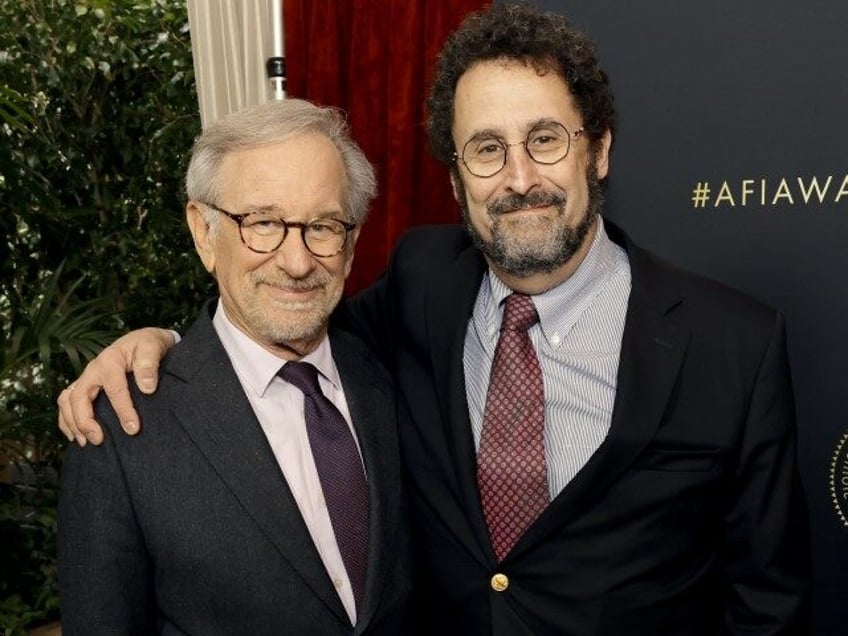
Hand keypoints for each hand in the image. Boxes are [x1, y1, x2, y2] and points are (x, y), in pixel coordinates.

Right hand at [57, 328, 175, 445]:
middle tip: (99, 440)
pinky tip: (75, 436)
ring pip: (67, 400)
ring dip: (73, 423)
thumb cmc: (148, 345)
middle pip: (79, 396)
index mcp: (110, 360)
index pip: (114, 388)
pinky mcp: (85, 386)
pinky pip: (66, 403)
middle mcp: (93, 369)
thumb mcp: (153, 347)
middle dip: (86, 421)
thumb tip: (147, 387)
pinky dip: (66, 420)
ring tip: (86, 442)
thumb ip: (149, 365)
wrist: (143, 341)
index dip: (123, 410)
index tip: (133, 428)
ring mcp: (86, 378)